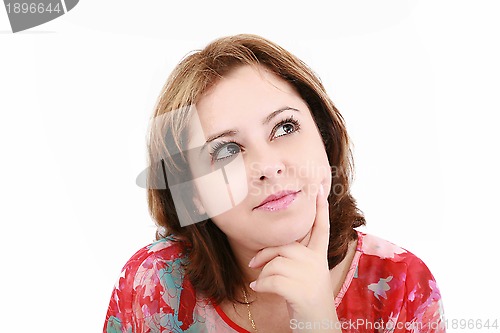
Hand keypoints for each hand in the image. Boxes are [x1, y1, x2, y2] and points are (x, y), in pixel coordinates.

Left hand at [248, 184, 340, 330]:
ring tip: (264, 286)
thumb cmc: (306, 300)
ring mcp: (309, 275)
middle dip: (264, 254)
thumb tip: (267, 253)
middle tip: (252, 264)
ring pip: (274, 264)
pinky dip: (260, 286)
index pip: (321, 228)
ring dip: (263, 276)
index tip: (319, 189)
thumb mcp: (305, 276)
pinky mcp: (299, 289)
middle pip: (284, 246)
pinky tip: (258, 290)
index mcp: (319, 257)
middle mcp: (316, 262)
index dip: (320, 209)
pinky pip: (270, 279)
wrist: (317, 325)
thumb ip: (295, 259)